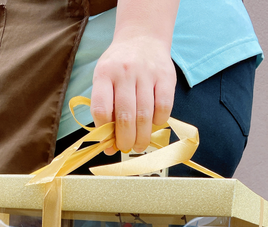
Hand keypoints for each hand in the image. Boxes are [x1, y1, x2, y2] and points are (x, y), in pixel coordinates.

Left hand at [91, 35, 176, 154]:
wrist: (142, 37)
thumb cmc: (119, 66)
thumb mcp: (104, 80)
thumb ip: (104, 109)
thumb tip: (109, 146)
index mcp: (104, 74)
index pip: (101, 109)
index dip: (104, 131)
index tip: (108, 142)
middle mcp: (125, 72)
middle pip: (125, 117)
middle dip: (125, 140)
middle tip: (126, 148)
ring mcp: (147, 73)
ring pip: (144, 115)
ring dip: (142, 137)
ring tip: (139, 145)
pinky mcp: (166, 76)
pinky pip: (164, 107)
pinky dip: (158, 122)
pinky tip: (153, 125)